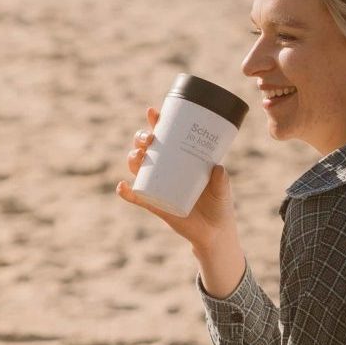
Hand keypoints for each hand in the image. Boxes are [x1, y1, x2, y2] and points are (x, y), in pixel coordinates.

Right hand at [115, 107, 245, 294]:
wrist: (214, 232)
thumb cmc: (219, 204)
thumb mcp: (222, 190)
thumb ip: (221, 180)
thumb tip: (217, 168)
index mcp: (181, 158)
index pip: (167, 135)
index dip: (157, 122)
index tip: (153, 112)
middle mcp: (166, 169)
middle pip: (146, 148)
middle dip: (142, 138)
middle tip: (149, 139)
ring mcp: (158, 186)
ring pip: (138, 167)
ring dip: (133, 158)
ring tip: (139, 157)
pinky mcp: (154, 205)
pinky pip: (136, 196)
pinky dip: (127, 192)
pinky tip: (123, 187)